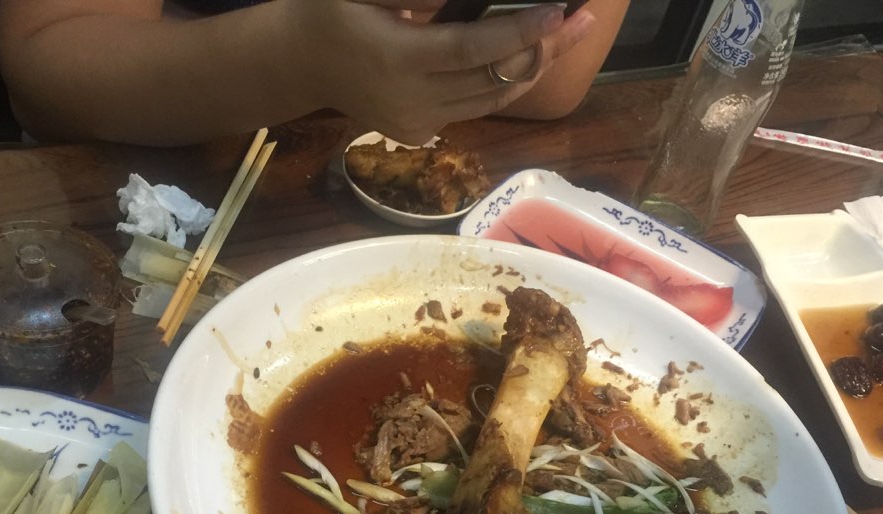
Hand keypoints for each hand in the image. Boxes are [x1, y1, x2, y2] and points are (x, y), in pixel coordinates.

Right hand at [294, 0, 597, 144]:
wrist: (299, 60)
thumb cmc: (328, 9)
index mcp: (398, 60)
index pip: (474, 50)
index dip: (520, 33)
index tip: (558, 10)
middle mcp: (413, 100)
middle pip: (495, 80)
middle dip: (544, 49)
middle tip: (584, 17)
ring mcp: (417, 123)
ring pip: (493, 100)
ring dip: (535, 67)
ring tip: (570, 34)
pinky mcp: (418, 133)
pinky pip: (474, 108)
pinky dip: (505, 82)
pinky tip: (529, 55)